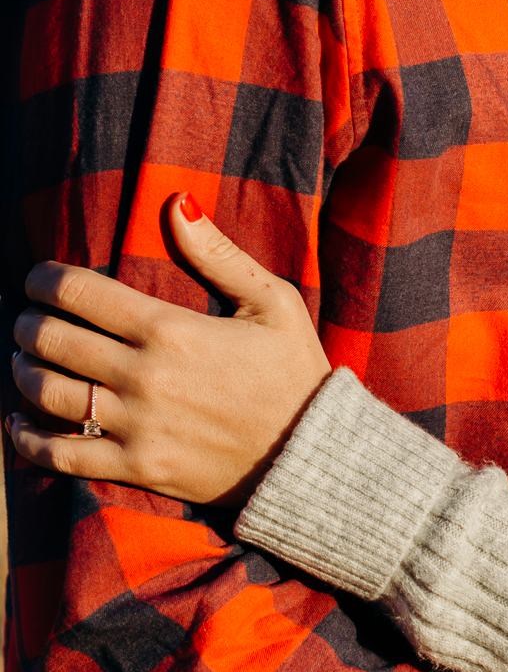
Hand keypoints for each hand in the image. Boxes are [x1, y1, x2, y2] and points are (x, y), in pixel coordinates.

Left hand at [8, 195, 330, 505]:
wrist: (314, 454)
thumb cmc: (295, 372)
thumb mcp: (273, 302)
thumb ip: (218, 254)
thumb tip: (175, 204)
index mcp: (170, 328)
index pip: (78, 293)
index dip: (44, 280)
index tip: (37, 279)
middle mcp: (144, 376)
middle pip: (50, 340)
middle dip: (26, 323)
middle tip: (27, 320)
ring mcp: (137, 425)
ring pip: (47, 394)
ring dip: (21, 373)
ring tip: (25, 362)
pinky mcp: (138, 467)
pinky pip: (61, 454)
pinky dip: (28, 439)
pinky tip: (21, 424)